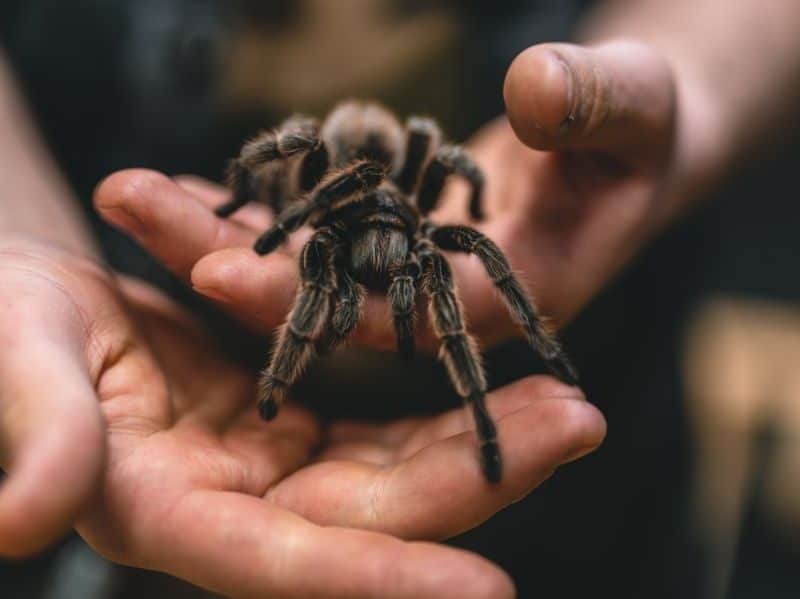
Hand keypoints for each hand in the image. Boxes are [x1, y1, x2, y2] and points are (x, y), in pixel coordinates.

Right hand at [0, 238, 604, 597]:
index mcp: (165, 513)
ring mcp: (264, 454)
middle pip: (371, 509)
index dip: (380, 582)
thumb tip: (21, 525)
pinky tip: (494, 363)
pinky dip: (431, 391)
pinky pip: (373, 407)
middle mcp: (232, 500)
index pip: (284, 565)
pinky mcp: (281, 405)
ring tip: (568, 399)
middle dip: (479, 477)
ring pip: (389, 460)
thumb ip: (33, 436)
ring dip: (479, 431)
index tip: (491, 595)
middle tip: (578, 424)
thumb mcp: (11, 367)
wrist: (16, 297)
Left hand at [94, 40, 690, 352]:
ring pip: (310, 259)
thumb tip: (536, 91)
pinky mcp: (398, 236)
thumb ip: (598, 105)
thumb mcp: (637, 106)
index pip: (400, 315)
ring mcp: (417, 268)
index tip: (218, 271)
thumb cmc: (647, 127)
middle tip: (131, 206)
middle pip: (329, 293)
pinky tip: (191, 183)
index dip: (315, 298)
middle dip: (230, 258)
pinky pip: (317, 225)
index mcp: (512, 295)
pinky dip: (259, 204)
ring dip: (221, 227)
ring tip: (132, 191)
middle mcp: (448, 298)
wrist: (629, 137)